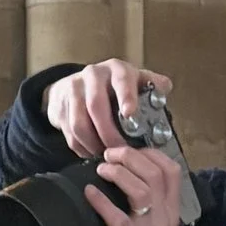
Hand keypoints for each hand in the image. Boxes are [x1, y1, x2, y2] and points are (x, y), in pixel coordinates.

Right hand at [45, 57, 167, 161]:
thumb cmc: (113, 86)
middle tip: (120, 150)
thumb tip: (165, 87)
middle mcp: (92, 76)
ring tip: (106, 155)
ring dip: (94, 144)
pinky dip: (82, 148)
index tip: (130, 113)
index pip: (121, 80)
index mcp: (116, 69)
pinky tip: (93, 152)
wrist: (76, 84)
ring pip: (79, 124)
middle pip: (96, 106)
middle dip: (108, 133)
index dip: (126, 97)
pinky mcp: (60, 107)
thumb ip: (151, 85)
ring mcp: (73, 90)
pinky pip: (69, 134)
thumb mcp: (134, 80)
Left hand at [84, 140, 183, 225]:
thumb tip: (130, 172)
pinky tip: (89, 192)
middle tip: (110, 155)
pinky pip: (116, 215)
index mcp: (171, 211)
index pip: (172, 171)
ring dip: (118, 173)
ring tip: (102, 169)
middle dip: (130, 156)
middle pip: (155, 174)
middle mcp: (163, 217)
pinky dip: (100, 200)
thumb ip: (151, 202)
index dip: (152, 153)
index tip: (133, 150)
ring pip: (140, 190)